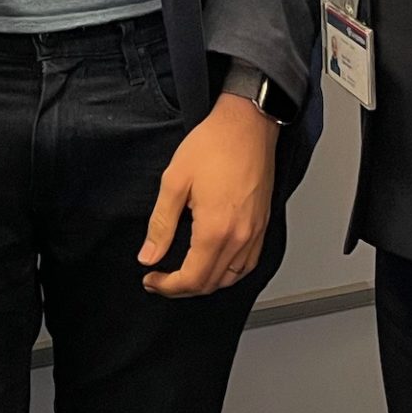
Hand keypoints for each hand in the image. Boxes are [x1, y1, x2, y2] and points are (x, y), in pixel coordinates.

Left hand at [138, 94, 276, 297]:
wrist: (247, 124)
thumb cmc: (214, 144)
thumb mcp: (175, 181)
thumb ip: (161, 224)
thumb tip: (148, 255)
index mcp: (216, 230)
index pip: (191, 279)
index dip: (167, 286)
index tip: (150, 278)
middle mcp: (240, 237)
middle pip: (210, 284)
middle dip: (182, 288)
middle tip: (160, 278)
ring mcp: (255, 233)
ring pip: (230, 278)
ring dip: (205, 282)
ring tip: (183, 274)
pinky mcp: (263, 225)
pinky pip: (247, 264)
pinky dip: (228, 273)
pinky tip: (214, 263)